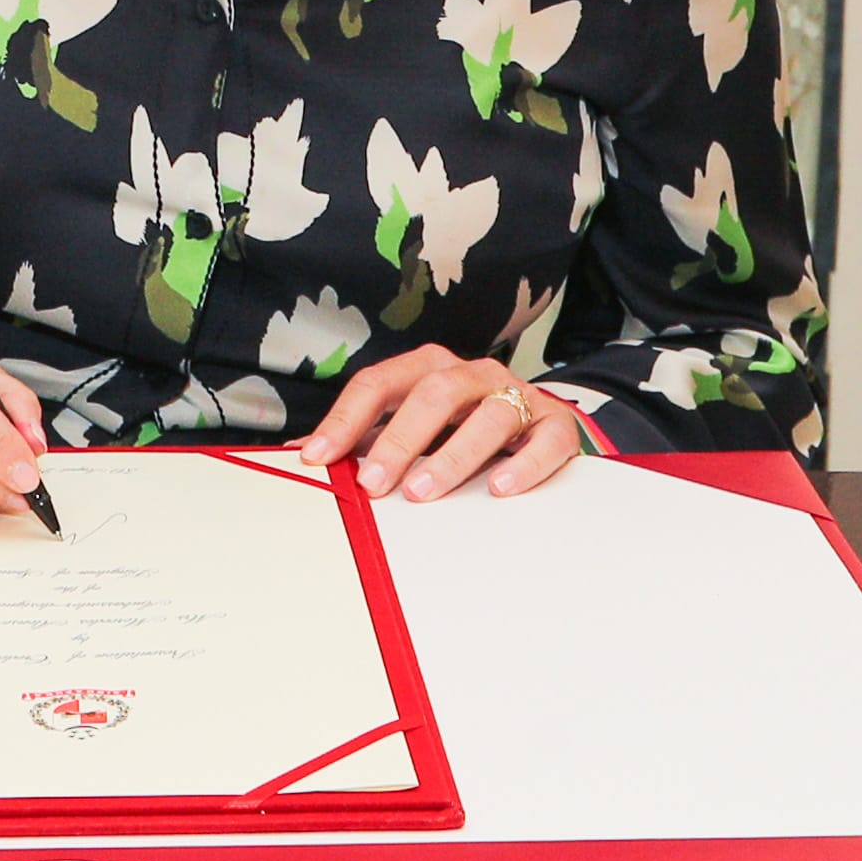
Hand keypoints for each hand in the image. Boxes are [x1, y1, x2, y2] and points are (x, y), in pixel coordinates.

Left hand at [300, 344, 581, 501]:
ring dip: (452, 454)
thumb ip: (367, 441)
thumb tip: (304, 456)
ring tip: (422, 490)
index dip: (346, 419)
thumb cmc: (465, 432)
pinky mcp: (557, 425)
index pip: (379, 383)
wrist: (543, 427)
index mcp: (429, 370)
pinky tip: (498, 488)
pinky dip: (523, 464)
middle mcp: (472, 375)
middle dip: (398, 439)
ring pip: (489, 414)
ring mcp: (517, 397)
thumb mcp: (414, 432)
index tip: (317, 457)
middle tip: (372, 482)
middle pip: (433, 393)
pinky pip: (546, 440)